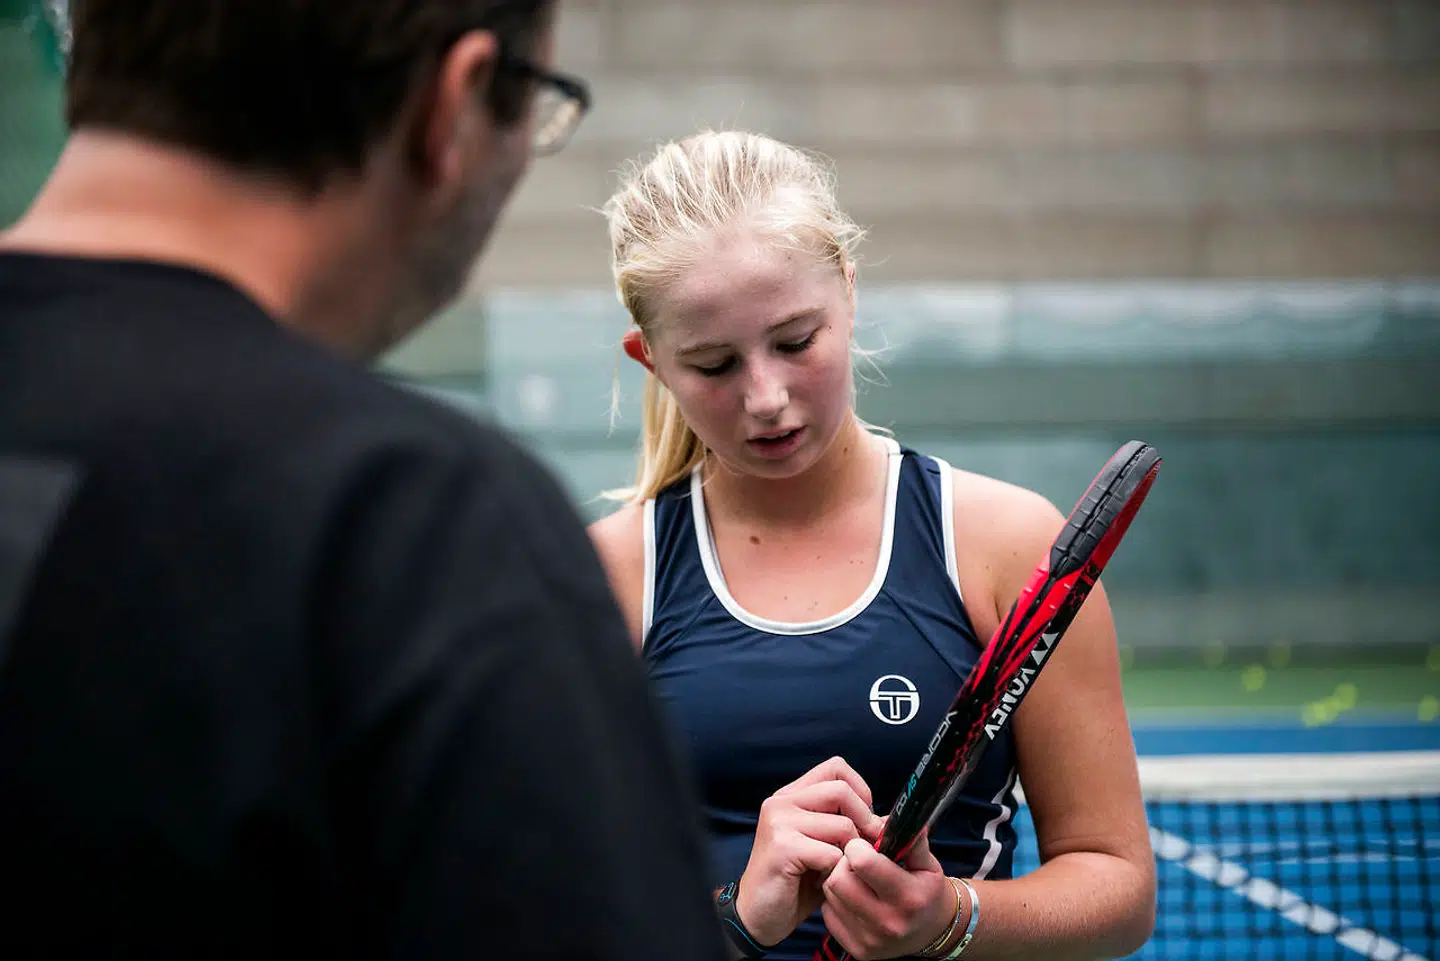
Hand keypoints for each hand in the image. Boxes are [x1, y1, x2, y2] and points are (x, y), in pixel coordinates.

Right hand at [734, 756, 883, 947]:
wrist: (758, 916)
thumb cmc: (795, 882)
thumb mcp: (823, 845)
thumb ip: (847, 826)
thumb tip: (886, 821)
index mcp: (792, 795)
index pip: (836, 767)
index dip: (860, 792)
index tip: (865, 821)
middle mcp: (782, 802)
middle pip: (842, 791)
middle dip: (864, 821)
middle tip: (866, 849)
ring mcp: (779, 822)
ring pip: (842, 824)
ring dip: (851, 853)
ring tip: (840, 870)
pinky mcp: (782, 847)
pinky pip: (832, 854)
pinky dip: (837, 872)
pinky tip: (825, 883)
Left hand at [819, 824, 956, 959]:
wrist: (932, 930)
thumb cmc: (926, 890)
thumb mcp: (927, 863)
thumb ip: (912, 839)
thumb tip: (899, 816)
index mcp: (908, 897)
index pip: (863, 863)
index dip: (857, 846)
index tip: (862, 844)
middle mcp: (889, 923)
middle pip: (839, 879)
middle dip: (843, 862)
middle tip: (854, 860)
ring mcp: (871, 940)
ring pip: (830, 895)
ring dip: (837, 879)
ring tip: (854, 876)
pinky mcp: (857, 950)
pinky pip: (828, 913)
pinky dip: (835, 901)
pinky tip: (852, 896)